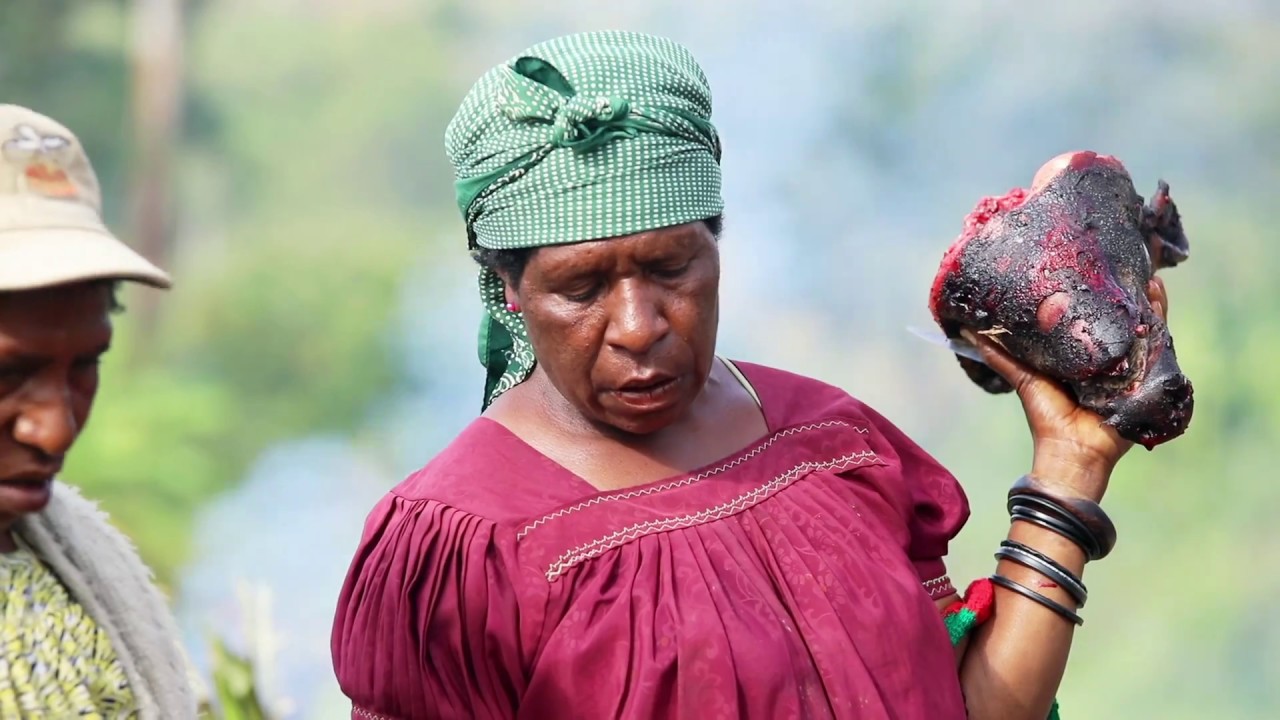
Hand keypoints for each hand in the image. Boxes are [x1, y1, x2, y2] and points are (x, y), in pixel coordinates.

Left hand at [961, 277, 1169, 501]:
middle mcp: (1110, 360)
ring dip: (1149, 301)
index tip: (1096, 268)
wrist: (1071, 450)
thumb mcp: (1023, 377)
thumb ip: (1000, 355)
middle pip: (1123, 320)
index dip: (1098, 296)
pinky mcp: (1148, 378)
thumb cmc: (1047, 416)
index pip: (1094, 320)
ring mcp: (1131, 368)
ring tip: (1148, 275)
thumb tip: (967, 330)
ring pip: (1145, 328)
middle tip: (1127, 263)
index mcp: (1083, 357)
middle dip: (1128, 294)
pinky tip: (1157, 295)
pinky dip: (1160, 320)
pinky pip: (1159, 347)